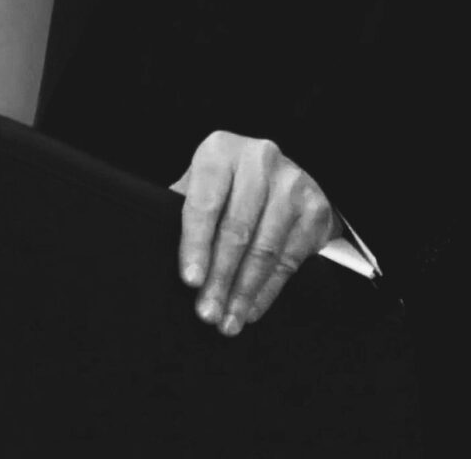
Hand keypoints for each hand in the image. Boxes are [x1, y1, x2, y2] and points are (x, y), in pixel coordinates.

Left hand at [170, 131, 336, 336]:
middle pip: (236, 230)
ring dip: (243, 292)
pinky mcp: (315, 209)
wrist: (282, 177)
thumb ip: (181, 212)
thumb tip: (155, 257)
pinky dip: (267, 291)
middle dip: (219, 278)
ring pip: (264, 249)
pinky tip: (251, 309)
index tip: (190, 280)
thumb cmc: (227, 186)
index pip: (204, 203)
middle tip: (207, 312)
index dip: (195, 244)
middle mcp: (259, 159)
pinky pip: (289, 260)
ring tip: (227, 320)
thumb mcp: (200, 186)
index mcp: (220, 150)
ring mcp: (292, 182)